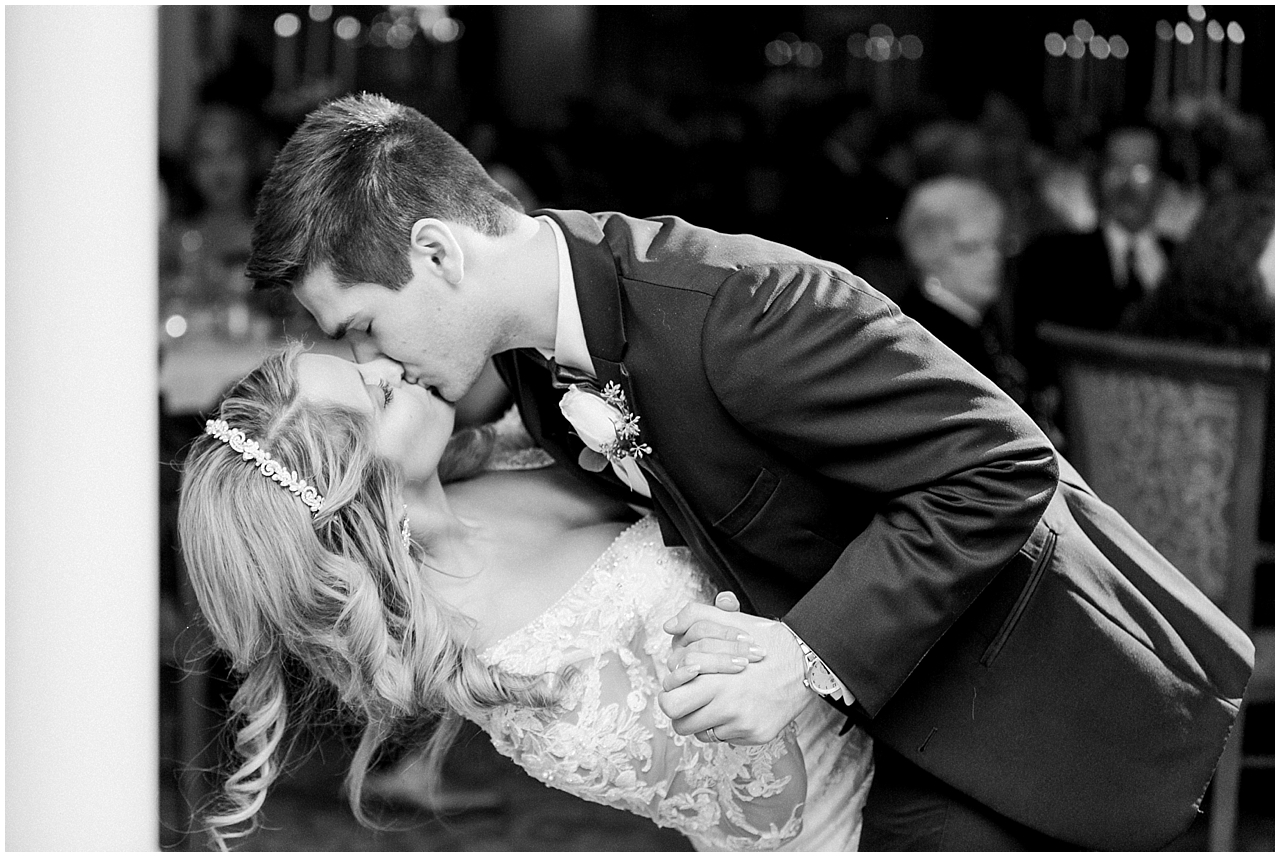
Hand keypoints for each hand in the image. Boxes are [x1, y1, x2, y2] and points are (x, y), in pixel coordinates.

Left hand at [658, 604, 809, 744]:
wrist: (809, 663)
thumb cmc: (768, 640)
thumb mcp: (732, 621)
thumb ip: (695, 617)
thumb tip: (669, 626)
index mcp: (716, 681)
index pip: (669, 702)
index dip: (672, 691)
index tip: (681, 684)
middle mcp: (728, 708)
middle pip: (679, 724)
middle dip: (681, 711)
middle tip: (689, 698)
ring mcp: (744, 725)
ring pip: (702, 734)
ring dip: (703, 719)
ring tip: (713, 701)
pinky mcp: (757, 736)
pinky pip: (727, 738)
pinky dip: (726, 725)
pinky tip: (737, 707)